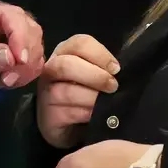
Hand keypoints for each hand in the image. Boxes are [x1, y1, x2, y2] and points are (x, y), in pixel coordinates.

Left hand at [0, 0, 44, 90]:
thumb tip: (11, 58)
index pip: (9, 16)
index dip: (20, 36)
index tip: (21, 60)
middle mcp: (0, 16)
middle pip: (29, 28)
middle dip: (25, 56)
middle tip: (8, 79)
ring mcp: (12, 30)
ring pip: (36, 44)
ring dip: (25, 68)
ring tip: (2, 81)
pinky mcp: (20, 46)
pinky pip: (35, 58)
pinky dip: (26, 73)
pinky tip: (7, 80)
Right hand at [37, 34, 120, 148]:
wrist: (69, 124)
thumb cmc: (86, 93)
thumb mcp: (95, 74)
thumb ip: (104, 67)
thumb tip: (120, 70)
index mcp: (66, 52)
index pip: (79, 43)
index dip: (100, 54)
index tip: (116, 69)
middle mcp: (51, 69)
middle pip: (66, 65)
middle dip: (95, 76)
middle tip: (113, 86)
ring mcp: (46, 93)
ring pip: (67, 91)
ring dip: (92, 98)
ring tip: (106, 103)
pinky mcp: (48, 116)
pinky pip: (68, 113)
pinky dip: (86, 113)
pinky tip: (95, 115)